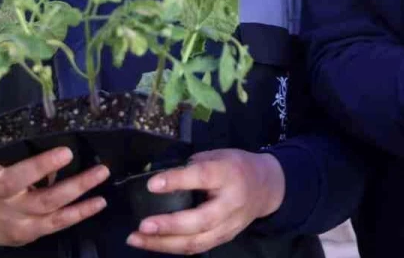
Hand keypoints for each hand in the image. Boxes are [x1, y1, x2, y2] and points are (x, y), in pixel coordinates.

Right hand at [0, 147, 108, 246]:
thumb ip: (16, 153)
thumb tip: (50, 130)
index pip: (14, 178)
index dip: (40, 166)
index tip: (66, 152)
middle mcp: (11, 207)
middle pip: (42, 199)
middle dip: (73, 184)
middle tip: (99, 168)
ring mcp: (23, 222)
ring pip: (54, 211)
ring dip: (81, 193)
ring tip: (102, 175)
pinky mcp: (34, 233)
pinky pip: (58, 223)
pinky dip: (80, 212)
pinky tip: (98, 202)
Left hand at [127, 149, 284, 254]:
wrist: (266, 187)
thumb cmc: (236, 166)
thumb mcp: (218, 155)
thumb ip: (193, 166)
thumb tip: (161, 179)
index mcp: (229, 174)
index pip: (202, 177)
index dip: (177, 181)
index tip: (151, 185)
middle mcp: (231, 203)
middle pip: (200, 220)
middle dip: (169, 225)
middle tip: (143, 225)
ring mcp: (229, 225)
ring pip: (196, 242)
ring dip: (164, 244)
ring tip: (137, 239)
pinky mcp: (224, 239)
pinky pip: (197, 248)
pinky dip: (172, 248)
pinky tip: (153, 243)